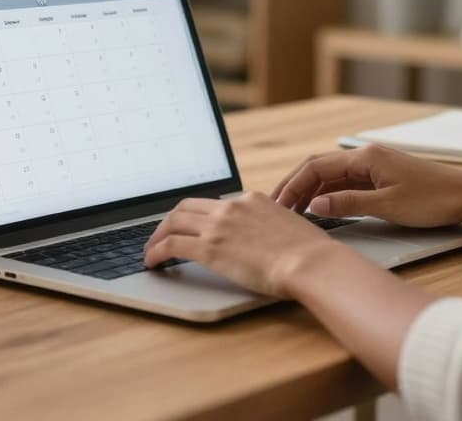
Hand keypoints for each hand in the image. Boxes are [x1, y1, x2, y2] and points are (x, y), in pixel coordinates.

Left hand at [142, 192, 339, 297]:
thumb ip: (271, 228)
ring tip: (151, 250)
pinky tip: (153, 262)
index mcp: (252, 199)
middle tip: (161, 235)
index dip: (197, 216)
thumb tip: (266, 241)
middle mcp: (232, 207)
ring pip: (173, 222)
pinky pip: (172, 245)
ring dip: (157, 236)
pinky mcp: (210, 247)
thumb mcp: (289, 228)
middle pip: (187, 207)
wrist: (310, 262)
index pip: (214, 203)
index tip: (190, 226)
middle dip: (170, 221)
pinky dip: (157, 252)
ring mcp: (219, 225)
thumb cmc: (309, 254)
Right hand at [272, 145, 461, 227]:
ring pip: (332, 175)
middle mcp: (366, 157)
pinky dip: (329, 194)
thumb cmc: (434, 200)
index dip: (293, 185)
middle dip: (296, 186)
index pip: (316, 166)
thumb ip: (348, 204)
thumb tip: (315, 204)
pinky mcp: (382, 177)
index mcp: (365, 157)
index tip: (278, 204)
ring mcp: (374, 166)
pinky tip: (322, 208)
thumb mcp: (388, 206)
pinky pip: (346, 182)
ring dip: (311, 191)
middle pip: (319, 167)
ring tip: (294, 211)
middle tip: (277, 207)